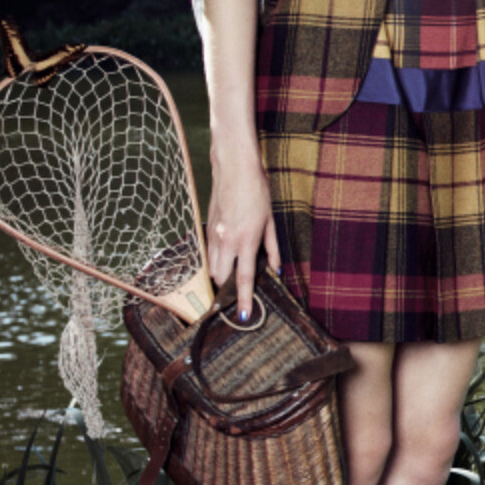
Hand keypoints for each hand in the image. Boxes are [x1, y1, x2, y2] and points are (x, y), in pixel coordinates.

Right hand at [203, 145, 278, 317]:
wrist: (234, 167)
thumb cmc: (257, 190)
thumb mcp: (271, 220)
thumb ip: (273, 249)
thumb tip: (276, 270)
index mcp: (246, 240)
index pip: (244, 278)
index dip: (245, 300)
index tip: (245, 317)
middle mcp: (226, 240)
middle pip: (222, 278)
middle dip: (227, 292)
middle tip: (238, 298)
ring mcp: (213, 234)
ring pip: (212, 268)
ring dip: (220, 278)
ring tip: (231, 281)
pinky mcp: (207, 227)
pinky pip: (209, 254)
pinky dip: (216, 262)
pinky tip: (226, 260)